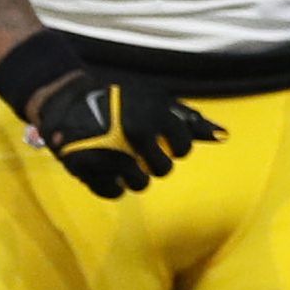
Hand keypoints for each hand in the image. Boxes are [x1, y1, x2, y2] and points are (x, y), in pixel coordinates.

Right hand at [0, 30, 224, 198]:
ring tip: (121, 158)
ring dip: (133, 174)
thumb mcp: (153, 99)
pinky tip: (106, 168)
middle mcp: (136, 133)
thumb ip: (187, 118)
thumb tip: (223, 136)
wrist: (66, 98)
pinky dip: (111, 184)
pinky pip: (114, 192)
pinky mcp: (88, 168)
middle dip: (153, 162)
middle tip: (138, 149)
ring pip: (139, 183)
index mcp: (155, 114)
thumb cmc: (118, 99)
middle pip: (162, 169)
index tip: (164, 142)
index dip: (175, 147)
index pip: (183, 147)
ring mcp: (111, 152)